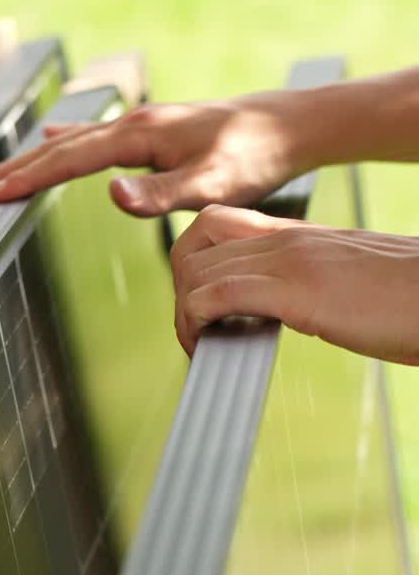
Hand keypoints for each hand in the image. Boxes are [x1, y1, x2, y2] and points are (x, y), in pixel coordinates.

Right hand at [0, 93, 316, 216]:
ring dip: (31, 159)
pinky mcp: (150, 132)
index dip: (24, 179)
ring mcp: (138, 126)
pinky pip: (92, 136)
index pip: (65, 160)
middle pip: (58, 148)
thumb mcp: (212, 185)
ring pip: (70, 142)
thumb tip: (110, 196)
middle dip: (14, 170)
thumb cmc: (254, 159)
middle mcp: (131, 125)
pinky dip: (64, 140)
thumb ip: (160, 194)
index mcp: (136, 137)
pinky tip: (53, 134)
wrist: (286, 127)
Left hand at [171, 205, 418, 364]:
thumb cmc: (414, 300)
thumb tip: (288, 311)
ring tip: (199, 345)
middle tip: (195, 328)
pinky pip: (213, 297)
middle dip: (180, 287)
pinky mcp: (297, 291)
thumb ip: (313, 285)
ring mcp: (290, 261)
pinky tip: (206, 349)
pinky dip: (194, 324)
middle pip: (194, 244)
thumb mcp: (351, 282)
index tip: (201, 305)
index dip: (194, 263)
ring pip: (195, 270)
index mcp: (300, 233)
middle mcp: (288, 239)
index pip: (217, 225)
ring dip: (183, 312)